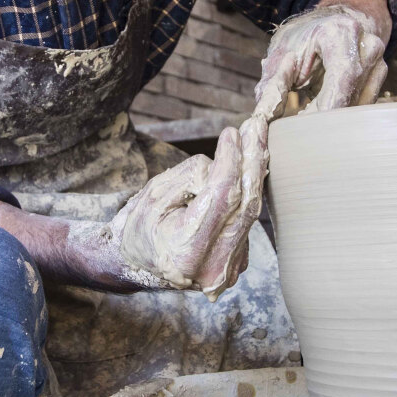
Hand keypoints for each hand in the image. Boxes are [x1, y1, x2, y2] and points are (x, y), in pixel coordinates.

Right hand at [108, 116, 268, 298]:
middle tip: (256, 127)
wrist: (139, 266)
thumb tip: (226, 160)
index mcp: (185, 251)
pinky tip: (247, 169)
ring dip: (253, 173)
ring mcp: (228, 270)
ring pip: (250, 212)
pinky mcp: (237, 263)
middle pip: (245, 204)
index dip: (230, 161)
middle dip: (252, 161)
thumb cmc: (140, 229)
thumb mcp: (153, 197)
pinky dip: (246, 193)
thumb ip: (189, 177)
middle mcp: (212, 267)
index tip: (232, 132)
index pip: (221, 197)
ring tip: (255, 139)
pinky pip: (246, 221)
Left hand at [254, 0, 390, 121]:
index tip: (302, 128)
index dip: (325, 109)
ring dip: (332, 119)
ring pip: (357, 107)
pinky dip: (340, 114)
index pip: (342, 78)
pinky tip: (320, 112)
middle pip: (352, 96)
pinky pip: (360, 107)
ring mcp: (378, 64)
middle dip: (324, 119)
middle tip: (298, 130)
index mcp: (342, 33)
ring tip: (306, 116)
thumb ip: (273, 85)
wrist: (331, 22)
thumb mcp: (281, 53)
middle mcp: (368, 47)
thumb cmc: (304, 36)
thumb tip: (261, 122)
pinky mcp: (379, 80)